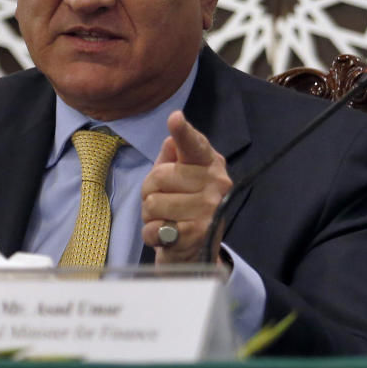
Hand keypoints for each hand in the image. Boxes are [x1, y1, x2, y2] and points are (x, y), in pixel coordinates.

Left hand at [141, 111, 231, 263]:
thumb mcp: (176, 176)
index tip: (175, 118)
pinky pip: (154, 228)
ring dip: (150, 214)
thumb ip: (172, 156)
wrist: (195, 249)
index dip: (182, 132)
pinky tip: (166, 235)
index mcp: (209, 162)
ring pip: (152, 203)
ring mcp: (209, 209)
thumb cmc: (181, 203)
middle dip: (150, 191)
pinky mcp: (199, 234)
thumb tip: (171, 139)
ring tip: (166, 218)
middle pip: (158, 176)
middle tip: (164, 201)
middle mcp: (216, 183)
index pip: (193, 145)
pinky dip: (151, 234)